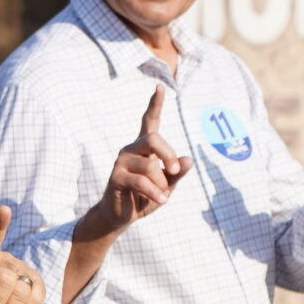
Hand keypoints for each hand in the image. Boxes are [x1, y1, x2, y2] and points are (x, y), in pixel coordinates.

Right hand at [77, 87, 190, 241]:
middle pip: (153, 139)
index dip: (155, 104)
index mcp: (144, 147)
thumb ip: (178, 172)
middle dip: (169, 155)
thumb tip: (187, 159)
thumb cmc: (145, 197)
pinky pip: (141, 181)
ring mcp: (121, 161)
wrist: (123, 216)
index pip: (150, 121)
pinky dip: (155, 192)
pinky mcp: (116, 177)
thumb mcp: (168, 184)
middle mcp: (131, 149)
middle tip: (176, 171)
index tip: (159, 87)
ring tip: (162, 195)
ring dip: (161, 183)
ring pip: (150, 165)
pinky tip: (161, 200)